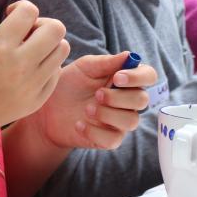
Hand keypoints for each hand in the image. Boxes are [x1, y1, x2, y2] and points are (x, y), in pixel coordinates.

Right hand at [0, 2, 68, 129]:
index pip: (29, 12)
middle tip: (25, 33)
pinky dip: (48, 64)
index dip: (20, 8)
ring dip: (48, 43)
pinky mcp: (38, 100)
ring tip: (29, 49)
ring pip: (62, 49)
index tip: (10, 17)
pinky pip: (57, 71)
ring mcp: (32, 86)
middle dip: (41, 23)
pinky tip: (29, 68)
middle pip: (56, 29)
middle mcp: (20, 68)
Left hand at [30, 52, 156, 149]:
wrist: (48, 109)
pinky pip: (114, 140)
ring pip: (131, 121)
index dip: (138, 77)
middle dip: (119, 97)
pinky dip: (95, 132)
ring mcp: (119, 121)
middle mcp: (127, 100)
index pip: (148, 76)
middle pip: (143, 100)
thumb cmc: (70, 83)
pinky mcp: (109, 139)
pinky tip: (79, 124)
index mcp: (126, 79)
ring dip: (109, 114)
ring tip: (87, 109)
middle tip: (97, 94)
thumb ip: (106, 62)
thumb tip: (128, 56)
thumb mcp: (84, 67)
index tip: (117, 78)